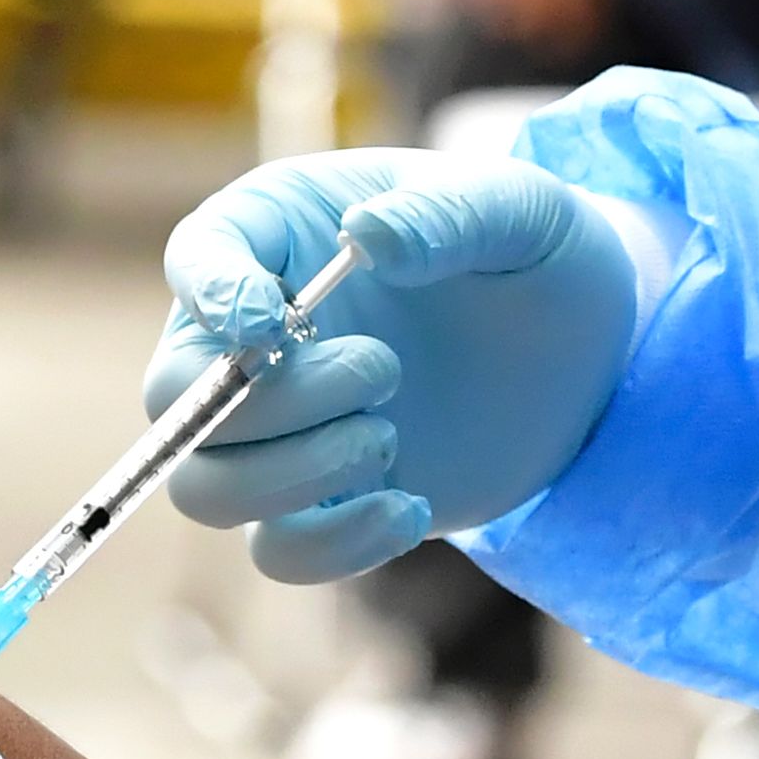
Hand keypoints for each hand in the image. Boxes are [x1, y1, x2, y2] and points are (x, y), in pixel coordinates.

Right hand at [150, 149, 639, 580]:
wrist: (583, 347)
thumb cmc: (531, 249)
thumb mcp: (516, 205)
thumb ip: (445, 212)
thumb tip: (367, 236)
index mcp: (279, 235)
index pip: (198, 258)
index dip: (212, 297)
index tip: (271, 325)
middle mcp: (251, 337)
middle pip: (175, 397)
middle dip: (268, 404)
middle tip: (383, 372)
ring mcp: (279, 430)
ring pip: (206, 488)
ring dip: (293, 477)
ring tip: (389, 437)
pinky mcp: (319, 502)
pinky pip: (276, 552)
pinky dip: (333, 545)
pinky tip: (408, 507)